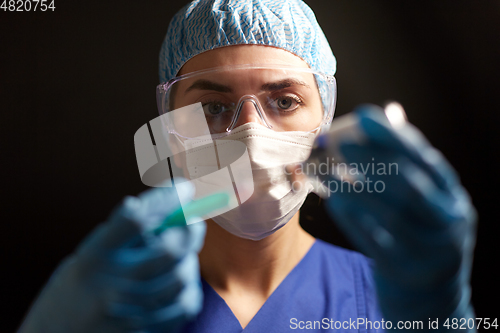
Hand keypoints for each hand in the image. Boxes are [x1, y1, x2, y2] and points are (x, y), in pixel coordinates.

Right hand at [18, 182, 205, 332]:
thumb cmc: (73, 292)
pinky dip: (188, 289)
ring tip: (181, 256)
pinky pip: (184, 306)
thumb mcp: (86, 256)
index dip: (166, 199)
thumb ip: (123, 235)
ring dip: (189, 260)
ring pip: (183, 277)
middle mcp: (111, 286)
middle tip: (193, 222)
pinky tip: (177, 284)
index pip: (137, 219)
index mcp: (93, 258)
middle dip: (190, 229)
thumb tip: (169, 207)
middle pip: (171, 249)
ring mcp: (129, 314)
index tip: (183, 189)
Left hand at [323, 105, 476, 329]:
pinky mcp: (406, 272)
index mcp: (453, 198)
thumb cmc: (419, 237)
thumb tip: (390, 113)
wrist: (430, 299)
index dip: (394, 136)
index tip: (364, 115)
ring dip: (355, 187)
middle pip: (410, 184)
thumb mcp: (424, 204)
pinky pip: (377, 242)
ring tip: (328, 171)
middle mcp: (449, 223)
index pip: (425, 160)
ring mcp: (430, 251)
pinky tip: (334, 201)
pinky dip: (354, 219)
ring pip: (392, 214)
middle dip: (371, 159)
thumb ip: (407, 163)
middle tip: (338, 143)